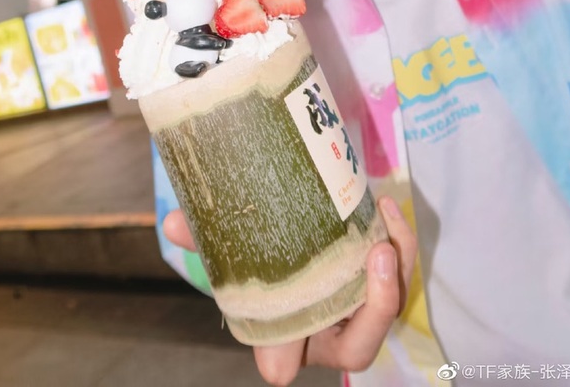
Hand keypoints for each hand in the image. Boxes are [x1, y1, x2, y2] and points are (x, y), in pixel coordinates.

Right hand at [164, 195, 416, 386]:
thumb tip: (170, 223)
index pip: (282, 361)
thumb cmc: (261, 249)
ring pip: (388, 309)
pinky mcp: (378, 279)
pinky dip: (398, 243)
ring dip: (395, 274)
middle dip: (375, 308)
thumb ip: (205, 237)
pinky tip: (384, 208)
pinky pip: (399, 275)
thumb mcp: (233, 245)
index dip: (281, 357)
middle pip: (357, 346)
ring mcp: (356, 309)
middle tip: (376, 255)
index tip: (280, 356)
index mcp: (285, 335)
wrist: (295, 226)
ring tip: (385, 230)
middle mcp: (326, 331)